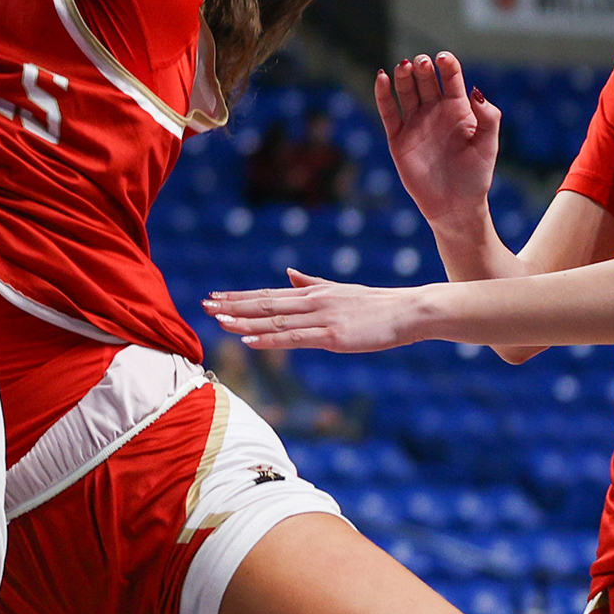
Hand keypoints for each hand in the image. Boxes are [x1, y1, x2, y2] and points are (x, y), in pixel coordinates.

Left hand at [206, 270, 425, 353]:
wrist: (409, 311)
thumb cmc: (377, 304)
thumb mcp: (340, 289)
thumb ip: (311, 283)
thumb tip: (288, 272)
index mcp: (313, 292)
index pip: (268, 294)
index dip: (239, 296)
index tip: (214, 297)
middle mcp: (312, 301)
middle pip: (265, 303)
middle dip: (232, 306)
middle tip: (203, 306)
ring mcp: (321, 318)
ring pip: (275, 319)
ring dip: (244, 321)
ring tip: (218, 322)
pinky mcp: (333, 337)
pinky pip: (295, 338)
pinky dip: (270, 339)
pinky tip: (249, 341)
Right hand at [377, 53, 502, 229]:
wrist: (455, 205)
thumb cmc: (476, 176)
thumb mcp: (488, 145)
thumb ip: (488, 117)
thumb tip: (475, 91)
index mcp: (459, 109)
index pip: (451, 78)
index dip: (447, 65)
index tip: (443, 59)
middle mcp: (435, 111)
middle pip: (426, 80)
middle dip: (423, 68)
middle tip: (421, 63)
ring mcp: (415, 123)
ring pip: (406, 91)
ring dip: (403, 76)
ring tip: (403, 66)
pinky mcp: (398, 138)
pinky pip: (388, 112)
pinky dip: (383, 95)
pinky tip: (382, 78)